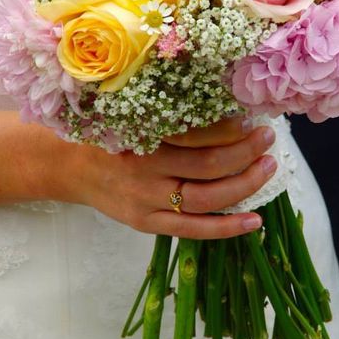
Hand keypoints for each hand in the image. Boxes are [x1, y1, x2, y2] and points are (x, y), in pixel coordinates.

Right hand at [0, 112, 276, 238]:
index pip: (198, 132)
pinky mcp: (147, 223)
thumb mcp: (133, 113)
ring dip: (245, 183)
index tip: (252, 116)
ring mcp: (146, 200)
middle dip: (247, 151)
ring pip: (206, 197)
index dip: (231, 127)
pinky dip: (226, 227)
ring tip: (268, 168)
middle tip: (268, 137)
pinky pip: (193, 230)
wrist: (70, 167)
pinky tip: (255, 220)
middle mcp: (145, 168)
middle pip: (208, 164)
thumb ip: (171, 114)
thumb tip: (226, 107)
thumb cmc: (109, 133)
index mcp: (143, 133)